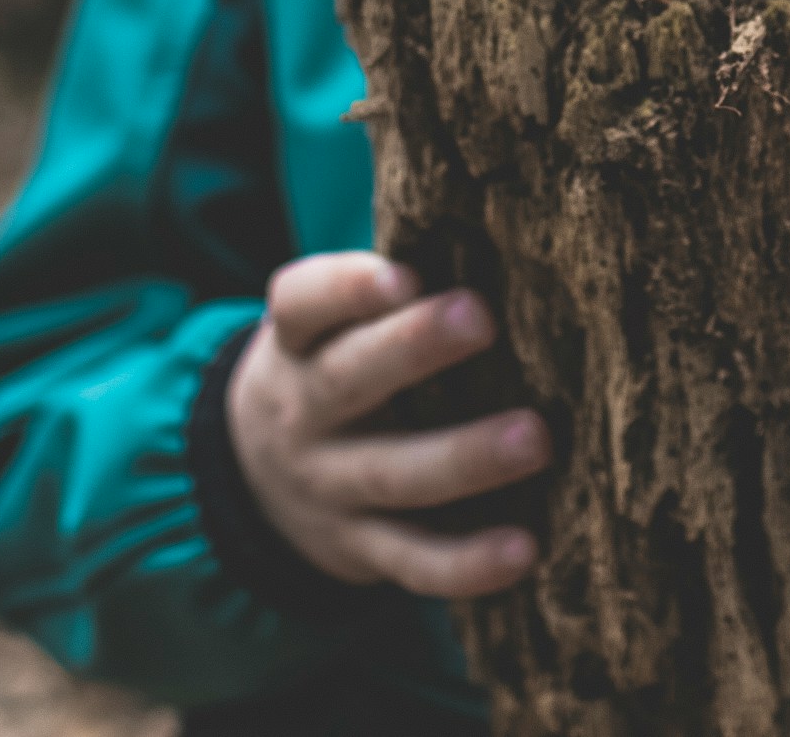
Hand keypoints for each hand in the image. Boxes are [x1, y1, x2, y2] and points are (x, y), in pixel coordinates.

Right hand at [229, 252, 552, 596]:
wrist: (255, 481)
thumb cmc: (334, 368)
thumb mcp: (329, 327)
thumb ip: (389, 289)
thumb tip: (499, 226)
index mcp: (296, 343)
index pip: (303, 304)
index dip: (347, 288)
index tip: (403, 274)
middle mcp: (304, 413)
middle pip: (349, 379)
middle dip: (414, 348)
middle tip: (481, 317)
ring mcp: (329, 488)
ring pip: (392, 474)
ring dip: (464, 457)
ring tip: (534, 437)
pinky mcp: (361, 549)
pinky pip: (414, 561)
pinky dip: (468, 563)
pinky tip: (524, 549)